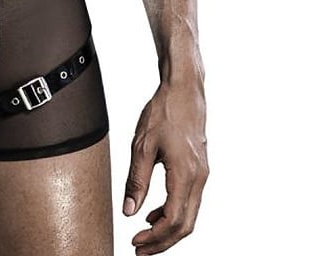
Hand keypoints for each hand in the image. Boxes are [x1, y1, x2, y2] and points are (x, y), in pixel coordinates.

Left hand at [124, 79, 208, 253]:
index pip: (173, 220)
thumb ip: (136, 180)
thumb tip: (129, 210)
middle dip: (162, 242)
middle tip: (139, 249)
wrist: (184, 90)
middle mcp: (199, 178)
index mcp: (185, 174)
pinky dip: (173, 213)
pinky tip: (154, 213)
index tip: (135, 242)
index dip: (155, 237)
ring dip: (168, 230)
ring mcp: (202, 174)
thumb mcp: (142, 144)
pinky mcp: (199, 169)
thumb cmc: (164, 111)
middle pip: (185, 225)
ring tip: (144, 235)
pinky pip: (189, 201)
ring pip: (189, 215)